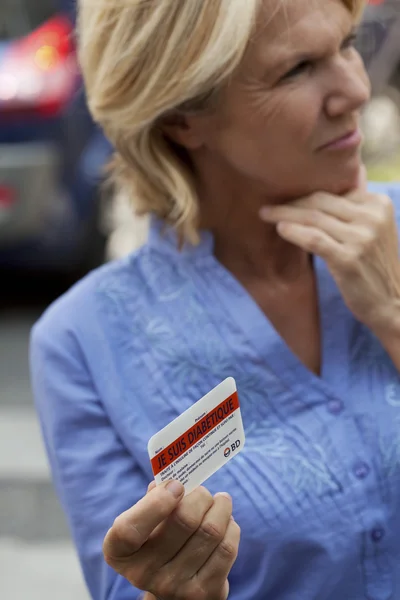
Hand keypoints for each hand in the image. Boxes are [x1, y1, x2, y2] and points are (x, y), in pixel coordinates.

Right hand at [103, 480, 239, 599]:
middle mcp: (143, 573)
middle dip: (200, 495)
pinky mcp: (206, 594)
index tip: (176, 486)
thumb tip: (174, 480)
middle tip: (202, 491)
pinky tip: (225, 522)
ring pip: (210, 531)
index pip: (129, 529)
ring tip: (220, 501)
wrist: (170, 589)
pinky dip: (230, 527)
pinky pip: (226, 549)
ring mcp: (175, 587)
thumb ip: (153, 498)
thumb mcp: (143, 521)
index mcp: (120, 552)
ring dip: (220, 507)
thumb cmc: (155, 541)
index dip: (156, 503)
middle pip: (184, 520)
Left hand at [259, 168, 399, 335]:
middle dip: (290, 203)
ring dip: (285, 215)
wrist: (392, 303)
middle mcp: (372, 216)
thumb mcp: (372, 231)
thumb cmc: (374, 267)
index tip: (286, 200)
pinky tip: (280, 229)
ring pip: (313, 218)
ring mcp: (362, 237)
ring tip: (266, 215)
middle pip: (320, 202)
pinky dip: (294, 232)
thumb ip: (351, 212)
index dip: (305, 196)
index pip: (334, 193)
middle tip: (267, 207)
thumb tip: (312, 196)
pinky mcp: (348, 258)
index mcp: (378, 204)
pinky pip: (314, 239)